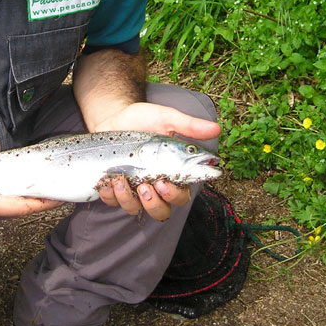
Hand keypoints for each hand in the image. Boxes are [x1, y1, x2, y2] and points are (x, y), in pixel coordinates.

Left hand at [93, 101, 218, 219]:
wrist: (113, 115)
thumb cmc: (143, 118)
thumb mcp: (166, 118)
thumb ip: (189, 126)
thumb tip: (217, 128)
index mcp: (171, 173)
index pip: (181, 195)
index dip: (175, 195)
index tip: (164, 182)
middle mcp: (154, 185)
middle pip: (161, 211)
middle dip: (154, 204)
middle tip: (147, 185)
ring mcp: (132, 188)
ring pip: (135, 210)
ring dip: (128, 199)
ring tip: (121, 179)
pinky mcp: (113, 187)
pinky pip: (111, 202)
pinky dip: (109, 194)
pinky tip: (107, 179)